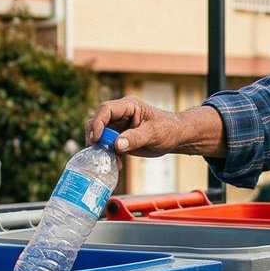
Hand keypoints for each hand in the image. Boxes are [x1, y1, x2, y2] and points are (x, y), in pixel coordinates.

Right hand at [87, 98, 223, 157]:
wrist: (175, 137)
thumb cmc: (168, 129)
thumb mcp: (154, 133)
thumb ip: (135, 138)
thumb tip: (117, 144)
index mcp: (128, 106)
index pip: (106, 110)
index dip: (98, 123)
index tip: (96, 138)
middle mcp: (120, 114)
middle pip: (97, 121)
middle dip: (94, 136)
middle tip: (96, 152)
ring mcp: (118, 126)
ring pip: (99, 134)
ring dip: (100, 148)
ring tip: (109, 161)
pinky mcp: (118, 137)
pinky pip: (106, 145)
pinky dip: (107, 155)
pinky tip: (117, 164)